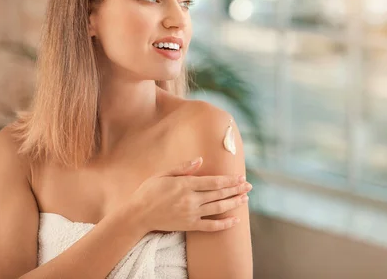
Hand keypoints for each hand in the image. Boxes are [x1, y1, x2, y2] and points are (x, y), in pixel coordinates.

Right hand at [129, 157, 251, 232]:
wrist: (138, 215)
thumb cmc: (148, 191)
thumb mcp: (163, 174)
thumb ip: (183, 168)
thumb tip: (200, 159)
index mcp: (185, 185)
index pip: (213, 182)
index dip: (229, 179)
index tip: (240, 177)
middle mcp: (191, 199)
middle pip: (219, 194)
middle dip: (236, 189)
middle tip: (249, 186)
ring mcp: (191, 214)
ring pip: (218, 208)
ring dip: (234, 203)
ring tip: (245, 199)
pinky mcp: (189, 226)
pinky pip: (210, 226)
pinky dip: (224, 224)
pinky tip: (235, 220)